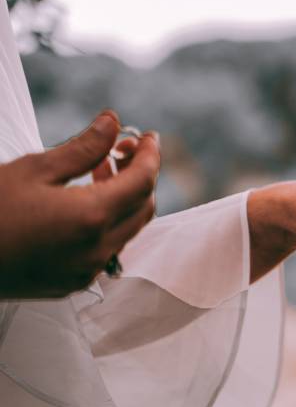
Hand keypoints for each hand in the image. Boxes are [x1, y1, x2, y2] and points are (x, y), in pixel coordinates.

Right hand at [0, 111, 159, 297]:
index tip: (149, 136)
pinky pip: (107, 249)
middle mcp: (97, 250)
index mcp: (92, 218)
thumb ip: (82, 148)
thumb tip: (112, 123)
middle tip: (123, 149)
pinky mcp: (72, 283)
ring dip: (124, 198)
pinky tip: (85, 202)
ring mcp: (86, 271)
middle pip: (143, 208)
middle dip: (141, 175)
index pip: (143, 182)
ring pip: (127, 230)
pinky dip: (108, 222)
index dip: (151, 155)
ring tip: (101, 170)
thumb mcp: (34, 169)